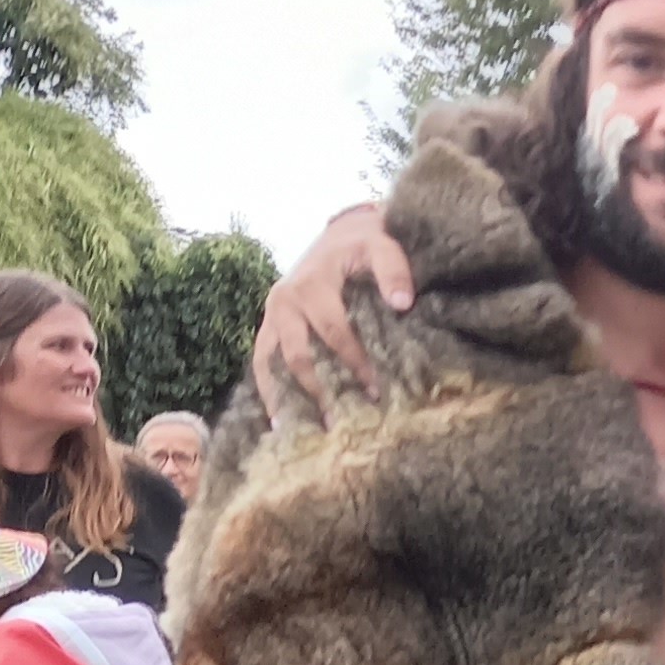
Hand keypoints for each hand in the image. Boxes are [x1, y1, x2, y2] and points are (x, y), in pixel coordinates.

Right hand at [251, 205, 408, 414]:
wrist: (339, 233)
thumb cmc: (363, 243)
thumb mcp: (382, 245)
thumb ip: (393, 269)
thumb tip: (402, 303)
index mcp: (311, 284)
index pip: (334, 332)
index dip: (354, 363)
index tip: (374, 392)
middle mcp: (284, 300)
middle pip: (297, 354)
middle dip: (316, 390)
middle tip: (336, 423)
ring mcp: (272, 312)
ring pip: (268, 360)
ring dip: (281, 396)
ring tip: (292, 432)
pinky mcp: (269, 321)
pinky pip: (261, 358)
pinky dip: (266, 386)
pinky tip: (276, 417)